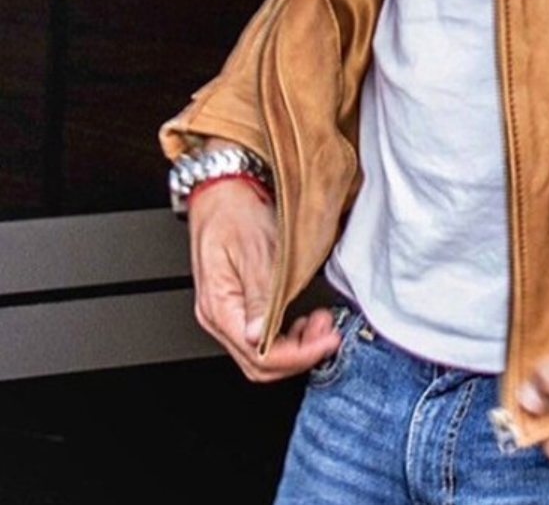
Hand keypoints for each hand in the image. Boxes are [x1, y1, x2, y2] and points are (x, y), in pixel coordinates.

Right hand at [188, 176, 339, 381]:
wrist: (222, 188)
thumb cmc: (235, 212)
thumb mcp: (255, 251)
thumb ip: (261, 297)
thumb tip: (259, 337)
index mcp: (219, 306)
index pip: (259, 354)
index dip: (298, 355)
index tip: (327, 341)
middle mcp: (218, 315)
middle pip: (259, 362)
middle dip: (299, 354)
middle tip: (328, 332)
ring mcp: (226, 311)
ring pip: (260, 352)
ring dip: (294, 345)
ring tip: (320, 323)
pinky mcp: (236, 302)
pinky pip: (259, 335)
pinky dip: (285, 333)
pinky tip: (302, 318)